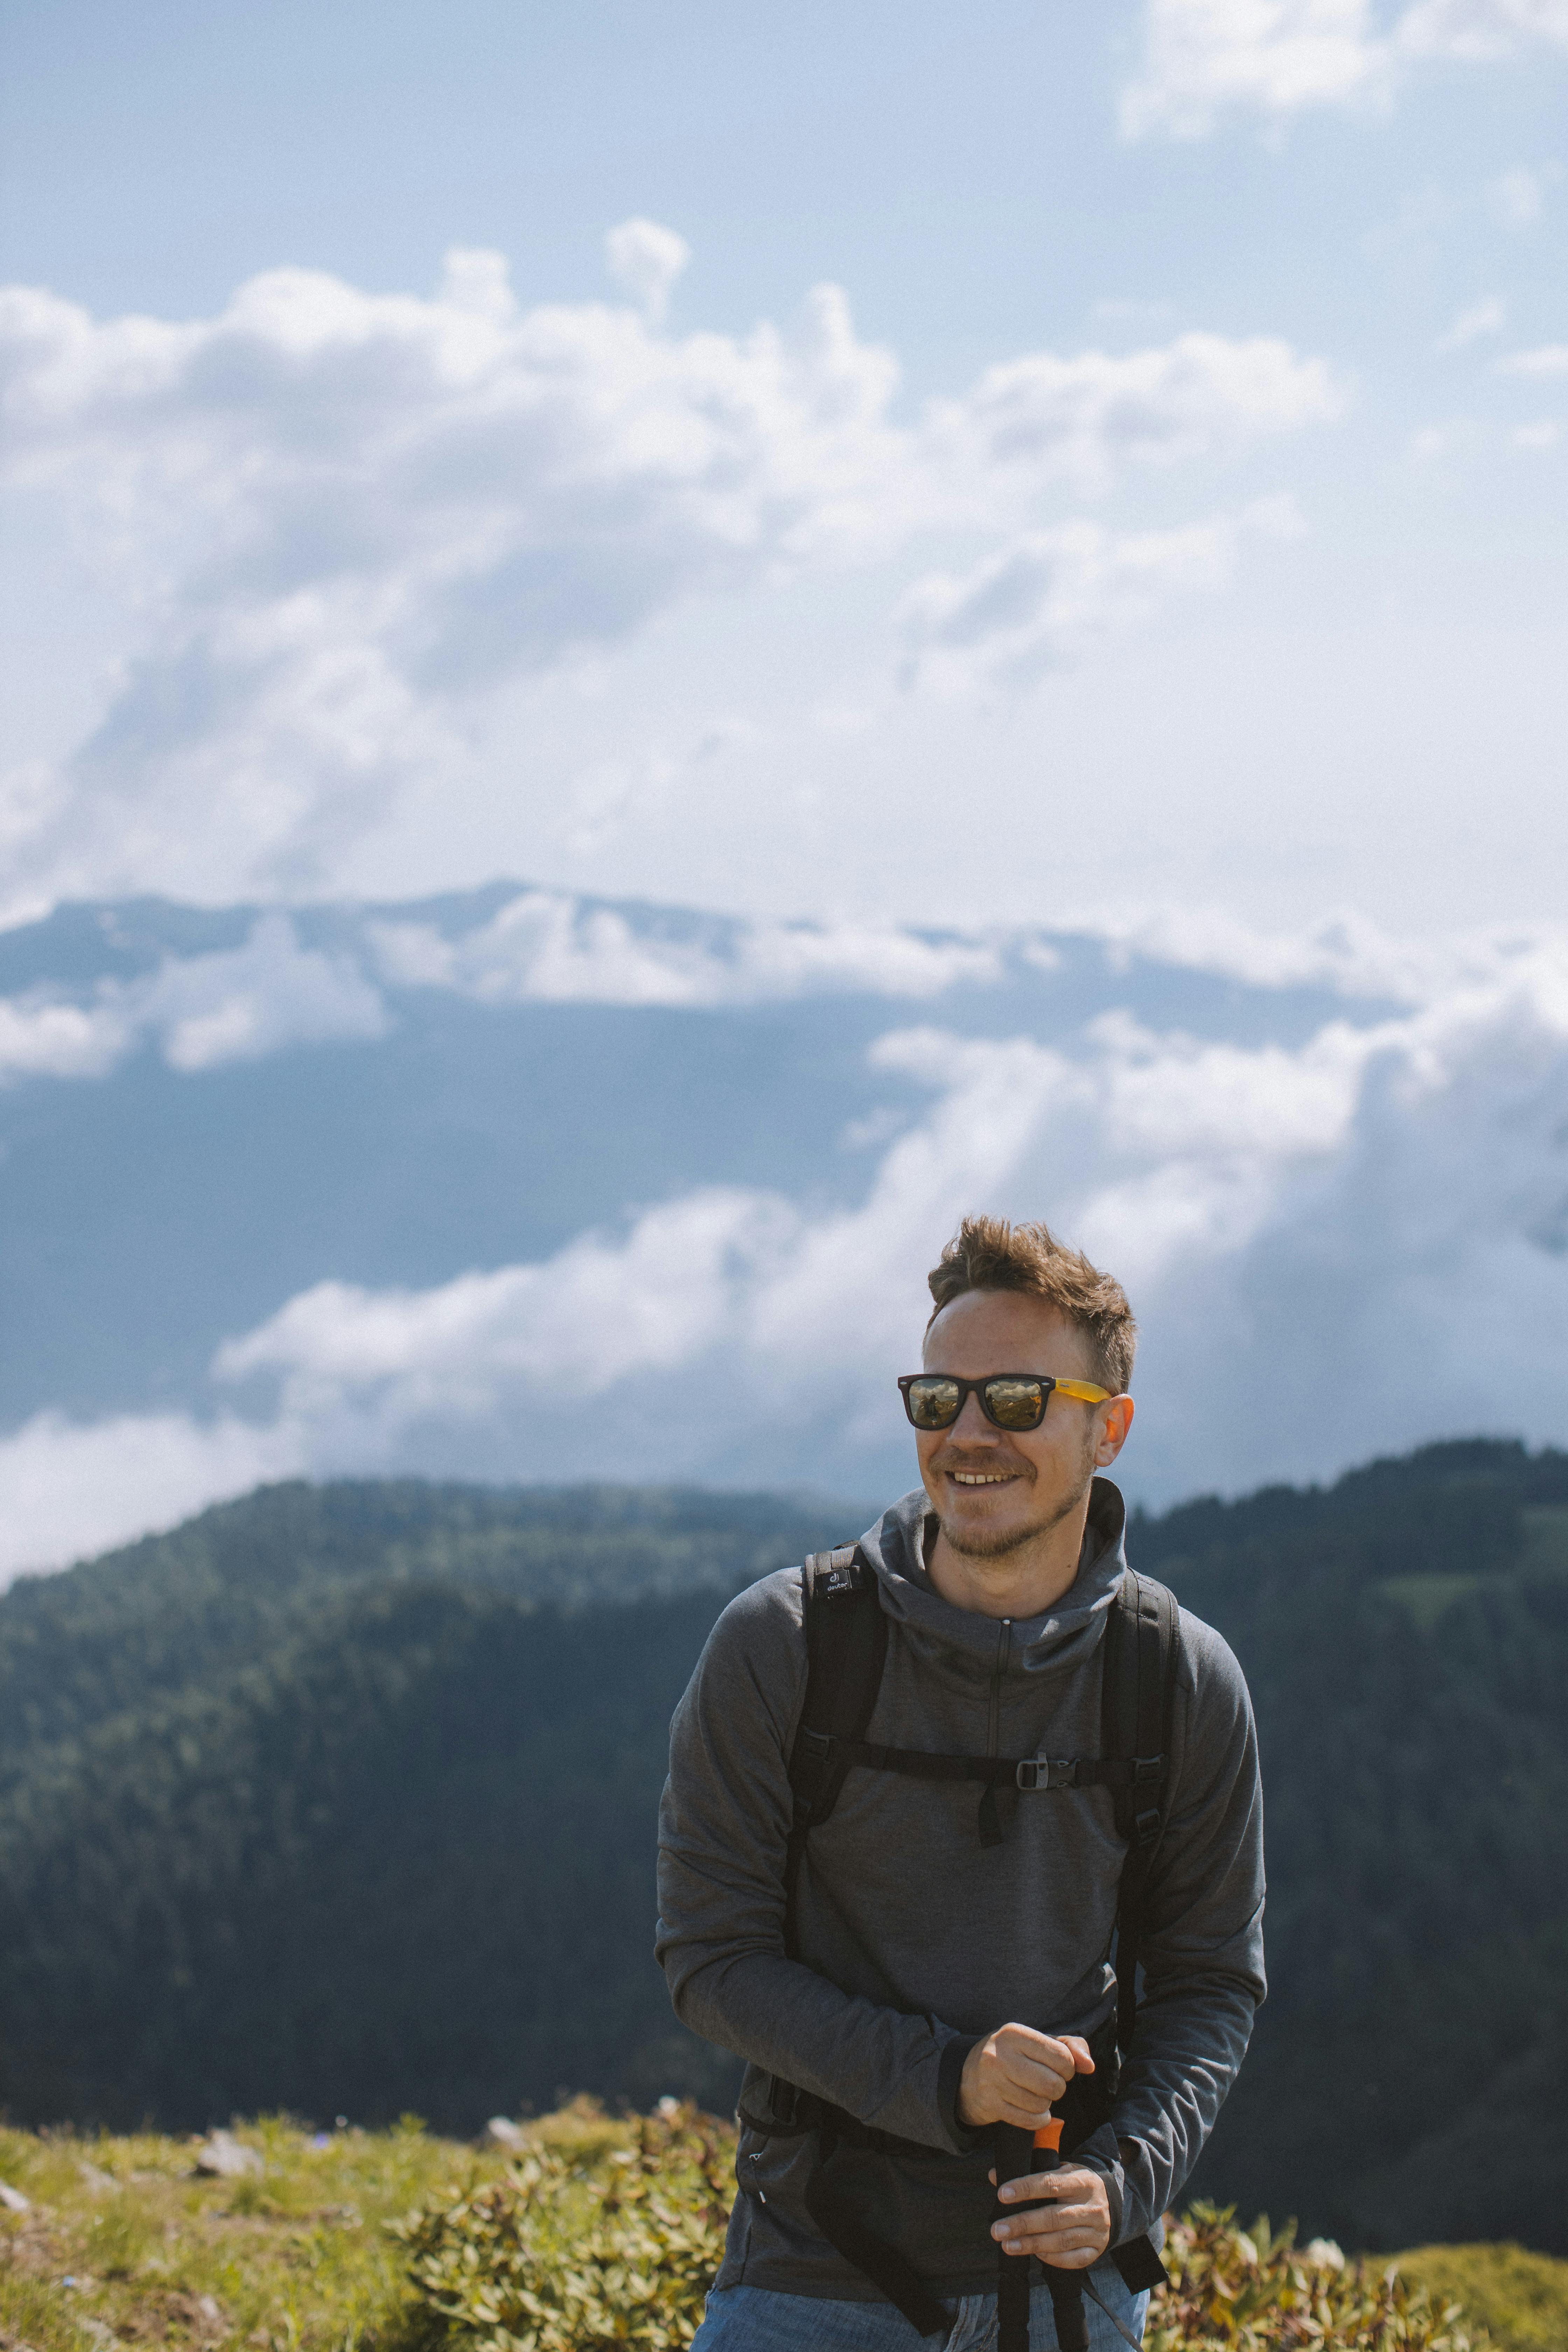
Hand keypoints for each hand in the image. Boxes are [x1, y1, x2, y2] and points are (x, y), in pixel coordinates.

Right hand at [956, 2023, 1092, 2129]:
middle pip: (1053, 2084)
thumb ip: (1070, 2047)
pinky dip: (1038, 2119)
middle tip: (1047, 2084)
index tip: (1058, 2068)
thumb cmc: (1013, 2056)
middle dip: (1058, 2088)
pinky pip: (1030, 2121)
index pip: (1061, 2056)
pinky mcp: (990, 2105)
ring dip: (1046, 2104)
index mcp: (1013, 2033)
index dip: (1068, 2068)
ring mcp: (992, 2081)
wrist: (968, 2076)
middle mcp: (999, 2055)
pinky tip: (1031, 2110)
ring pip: (1041, 2105)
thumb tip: (1090, 2066)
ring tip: (1035, 2094)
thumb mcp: (1037, 2042)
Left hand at [988, 2162, 1111, 2270]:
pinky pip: (1074, 2259)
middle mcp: (1092, 2206)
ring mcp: (1097, 2230)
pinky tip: (1035, 2255)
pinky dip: (1052, 2258)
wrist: (1108, 2202)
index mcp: (1082, 2181)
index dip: (1025, 2188)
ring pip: (1061, 2240)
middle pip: (1053, 2217)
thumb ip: (1029, 2173)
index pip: (1050, 2183)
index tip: (1002, 2195)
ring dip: (1031, 2244)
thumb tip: (994, 2175)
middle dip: (1022, 2224)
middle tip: (997, 2230)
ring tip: (1007, 2245)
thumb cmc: (1073, 2185)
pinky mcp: (1097, 2249)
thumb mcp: (1058, 2171)